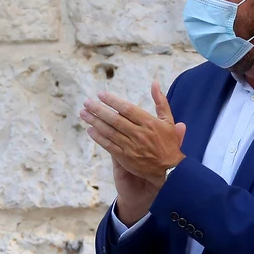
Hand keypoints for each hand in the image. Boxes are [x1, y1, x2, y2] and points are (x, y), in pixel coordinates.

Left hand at [81, 82, 186, 223]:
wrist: (170, 170)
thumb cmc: (169, 144)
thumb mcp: (168, 121)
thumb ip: (161, 101)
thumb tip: (155, 83)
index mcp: (149, 123)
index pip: (127, 109)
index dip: (112, 101)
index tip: (101, 95)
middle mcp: (139, 133)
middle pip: (114, 119)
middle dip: (98, 110)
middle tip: (87, 102)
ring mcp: (131, 146)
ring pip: (109, 132)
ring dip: (95, 122)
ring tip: (84, 114)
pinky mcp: (125, 158)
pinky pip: (109, 146)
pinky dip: (99, 138)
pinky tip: (90, 130)